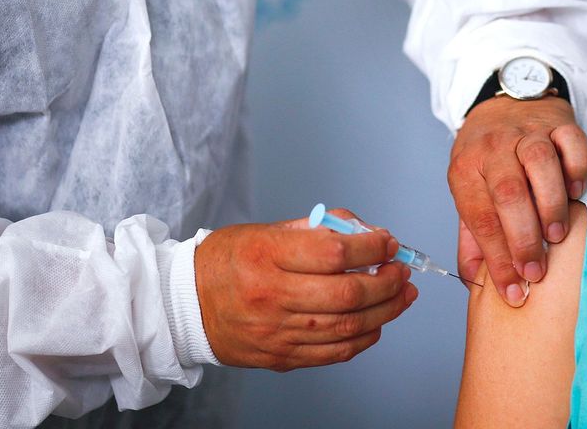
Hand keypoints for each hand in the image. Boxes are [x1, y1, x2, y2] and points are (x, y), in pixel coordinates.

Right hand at [195, 211, 417, 370]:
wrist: (184, 306)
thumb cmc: (227, 262)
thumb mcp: (266, 231)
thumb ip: (317, 230)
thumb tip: (365, 231)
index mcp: (267, 256)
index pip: (334, 253)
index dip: (372, 247)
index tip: (388, 241)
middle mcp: (272, 295)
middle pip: (347, 294)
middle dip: (387, 281)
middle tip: (402, 270)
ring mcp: (277, 331)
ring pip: (347, 326)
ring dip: (386, 310)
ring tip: (402, 295)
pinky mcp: (281, 357)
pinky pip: (334, 352)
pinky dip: (364, 338)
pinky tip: (377, 322)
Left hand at [449, 96, 586, 306]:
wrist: (503, 101)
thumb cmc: (487, 157)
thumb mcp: (469, 191)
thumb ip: (472, 237)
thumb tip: (475, 284)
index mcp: (466, 170)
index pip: (479, 218)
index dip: (497, 259)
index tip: (514, 291)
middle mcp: (494, 148)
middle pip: (508, 193)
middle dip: (523, 238)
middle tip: (537, 271)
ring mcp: (527, 132)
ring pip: (539, 164)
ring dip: (550, 204)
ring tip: (557, 235)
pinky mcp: (558, 122)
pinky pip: (572, 143)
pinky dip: (576, 170)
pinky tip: (575, 193)